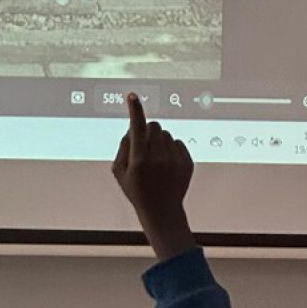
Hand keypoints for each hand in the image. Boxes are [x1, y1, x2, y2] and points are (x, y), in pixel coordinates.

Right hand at [111, 93, 195, 260]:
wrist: (162, 210)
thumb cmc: (136, 191)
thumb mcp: (119, 172)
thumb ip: (122, 147)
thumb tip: (132, 129)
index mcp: (139, 160)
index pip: (136, 127)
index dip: (134, 110)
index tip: (133, 97)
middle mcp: (158, 158)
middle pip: (154, 126)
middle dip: (147, 131)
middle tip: (144, 146)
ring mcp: (175, 160)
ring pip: (167, 134)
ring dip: (159, 141)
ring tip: (156, 160)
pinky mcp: (187, 162)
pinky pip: (178, 143)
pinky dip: (171, 149)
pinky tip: (167, 165)